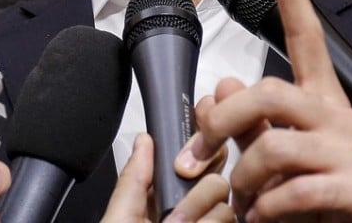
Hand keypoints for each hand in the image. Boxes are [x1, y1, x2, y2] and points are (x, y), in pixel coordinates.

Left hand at [101, 133, 231, 222]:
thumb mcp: (121, 214)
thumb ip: (133, 178)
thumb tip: (143, 139)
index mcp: (159, 194)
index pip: (185, 153)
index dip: (193, 138)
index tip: (192, 137)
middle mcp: (188, 204)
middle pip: (212, 162)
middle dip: (196, 173)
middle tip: (173, 200)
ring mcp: (207, 218)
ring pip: (221, 189)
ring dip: (196, 207)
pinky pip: (231, 214)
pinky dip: (208, 222)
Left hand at [178, 0, 351, 221]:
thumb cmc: (321, 206)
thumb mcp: (275, 159)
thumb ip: (246, 125)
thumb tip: (215, 89)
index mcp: (323, 105)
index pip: (306, 36)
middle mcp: (343, 119)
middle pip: (267, 90)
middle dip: (220, 121)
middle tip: (198, 153)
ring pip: (271, 143)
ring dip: (239, 179)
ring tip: (240, 204)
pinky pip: (291, 189)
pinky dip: (264, 208)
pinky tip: (262, 218)